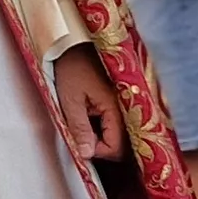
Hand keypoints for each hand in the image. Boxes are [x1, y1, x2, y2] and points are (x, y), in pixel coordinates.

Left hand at [51, 46, 128, 161]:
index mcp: (116, 108)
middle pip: (122, 143)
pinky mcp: (121, 100)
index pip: (116, 147)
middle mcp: (127, 107)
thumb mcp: (70, 101)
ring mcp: (126, 103)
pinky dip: (104, 125)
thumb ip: (80, 129)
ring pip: (121, 134)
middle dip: (102, 145)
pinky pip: (118, 122)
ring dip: (103, 136)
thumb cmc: (71, 67)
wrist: (75, 43)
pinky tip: (91, 116)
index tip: (81, 142)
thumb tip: (87, 155)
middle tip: (82, 136)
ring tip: (85, 124)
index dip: (98, 151)